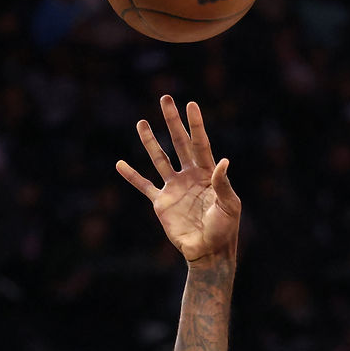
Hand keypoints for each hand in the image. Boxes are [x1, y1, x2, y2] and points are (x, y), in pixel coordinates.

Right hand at [117, 96, 239, 264]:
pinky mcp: (161, 203)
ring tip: (141, 122)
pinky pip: (144, 186)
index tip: (190, 104)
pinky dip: (132, 176)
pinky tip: (120, 164)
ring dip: (150, 141)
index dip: (195, 124)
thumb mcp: (229, 206)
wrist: (207, 251)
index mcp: (208, 173)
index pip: (200, 143)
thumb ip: (223, 184)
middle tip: (165, 99)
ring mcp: (174, 188)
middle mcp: (190, 175)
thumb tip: (223, 161)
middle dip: (172, 122)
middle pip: (179, 143)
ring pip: (160, 159)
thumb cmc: (224, 229)